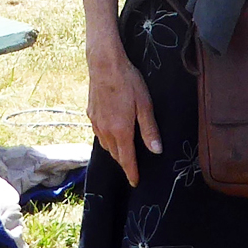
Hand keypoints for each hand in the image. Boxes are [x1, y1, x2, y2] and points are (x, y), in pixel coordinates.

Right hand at [89, 44, 161, 186]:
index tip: (135, 182)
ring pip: (106, 146)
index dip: (131, 172)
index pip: (127, 159)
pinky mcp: (91, 115)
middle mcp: (106, 130)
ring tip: (124, 155)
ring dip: (115, 153)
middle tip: (132, 169)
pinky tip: (112, 136)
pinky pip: (99, 135)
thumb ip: (149, 129)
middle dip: (124, 163)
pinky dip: (107, 141)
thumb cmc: (128, 82)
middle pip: (116, 155)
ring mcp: (96, 123)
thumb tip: (156, 150)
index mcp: (121, 130)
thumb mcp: (145, 105)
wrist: (104, 65)